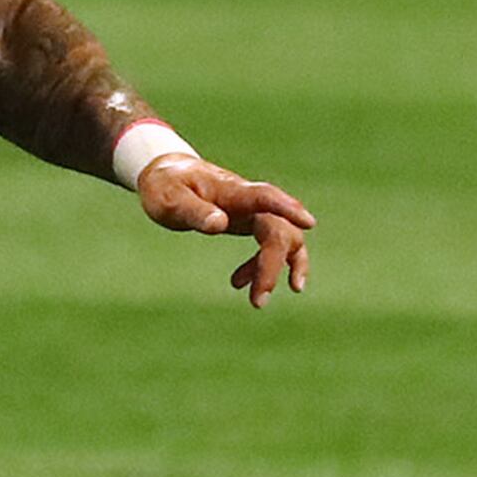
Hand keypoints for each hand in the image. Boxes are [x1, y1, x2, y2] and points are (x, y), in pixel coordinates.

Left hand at [136, 155, 313, 308]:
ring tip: (258, 302)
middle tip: (258, 302)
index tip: (309, 223)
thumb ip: (194, 212)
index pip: (265, 196)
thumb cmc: (167, 185)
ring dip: (276, 269)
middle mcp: (249, 201)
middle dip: (273, 265)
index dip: (287, 208)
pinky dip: (262, 266)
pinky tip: (239, 283)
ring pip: (283, 238)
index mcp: (231, 191)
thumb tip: (220, 225)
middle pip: (277, 229)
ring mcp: (253, 212)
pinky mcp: (250, 222)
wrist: (168, 175)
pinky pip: (271, 245)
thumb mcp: (170, 199)